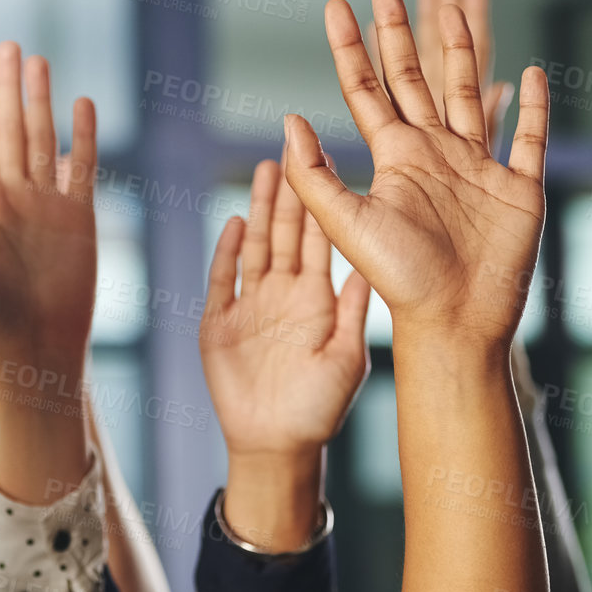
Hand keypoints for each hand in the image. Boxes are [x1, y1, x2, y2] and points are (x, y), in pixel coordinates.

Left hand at [0, 42, 96, 376]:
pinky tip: (82, 103)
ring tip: (38, 60)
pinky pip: (80, 168)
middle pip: (7, 130)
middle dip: (5, 87)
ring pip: (42, 139)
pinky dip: (82, 137)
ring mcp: (46, 204)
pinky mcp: (79, 217)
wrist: (37, 348)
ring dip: (40, 100)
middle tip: (2, 44)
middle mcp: (10, 197)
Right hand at [202, 158, 369, 455]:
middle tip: (291, 145)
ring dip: (259, 209)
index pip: (319, 238)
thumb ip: (354, 310)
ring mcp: (250, 306)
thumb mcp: (348, 357)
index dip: (321, 201)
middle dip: (288, 190)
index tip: (329, 161)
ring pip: (256, 246)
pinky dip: (227, 252)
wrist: (277, 446)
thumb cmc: (319, 409)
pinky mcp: (218, 324)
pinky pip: (223, 279)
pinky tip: (235, 224)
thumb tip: (373, 264)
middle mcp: (283, 295)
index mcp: (316, 299)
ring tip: (265, 169)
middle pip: (285, 232)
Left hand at [285, 0, 548, 346]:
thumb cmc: (400, 279)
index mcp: (393, 157)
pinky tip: (532, 73)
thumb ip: (315, 175)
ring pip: (468, 94)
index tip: (336, 6)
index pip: (367, 88)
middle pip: (415, 78)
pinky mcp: (518, 187)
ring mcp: (478, 168)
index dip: (351, 47)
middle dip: (399, 33)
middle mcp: (433, 154)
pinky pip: (528, 137)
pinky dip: (533, 106)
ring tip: (451, 9)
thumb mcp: (347, 223)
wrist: (456, 320)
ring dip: (460, 51)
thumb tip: (288, 119)